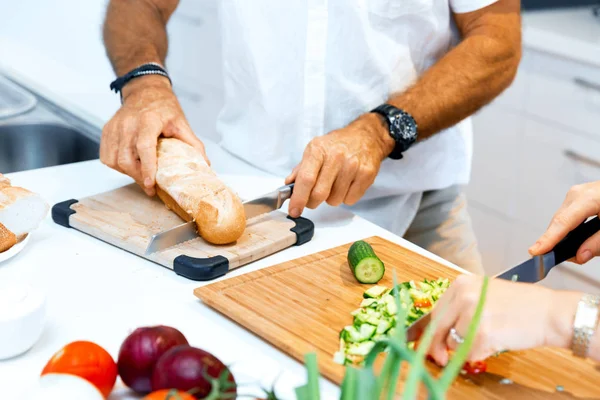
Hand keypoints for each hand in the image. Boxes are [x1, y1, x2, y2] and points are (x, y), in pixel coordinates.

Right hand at [100, 75, 208, 195]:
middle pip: (126, 158)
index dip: (147, 168)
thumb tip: (204, 164)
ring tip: (141, 176)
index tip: (151, 184)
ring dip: (128, 173)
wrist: (145, 91)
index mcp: (148, 120)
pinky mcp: (107, 131)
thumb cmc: (163, 108)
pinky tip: (129, 166)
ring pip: (114, 159)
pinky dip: (116, 165)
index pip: (144, 147)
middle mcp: (128, 123)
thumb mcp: (181, 123)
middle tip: (150, 186)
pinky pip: (106, 155)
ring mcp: (115, 127)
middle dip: (138, 176)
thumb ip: (193, 144)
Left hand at [284, 113, 393, 216]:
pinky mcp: (366, 174)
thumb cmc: (337, 145)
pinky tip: (347, 184)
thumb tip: (289, 186)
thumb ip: (300, 169)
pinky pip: (350, 200)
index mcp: (318, 150)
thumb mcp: (315, 149)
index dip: (298, 198)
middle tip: (312, 199)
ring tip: (334, 184)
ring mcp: (353, 166)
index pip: (306, 179)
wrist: (365, 136)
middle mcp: (336, 156)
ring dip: (331, 198)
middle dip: (312, 202)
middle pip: (319, 193)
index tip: (294, 210)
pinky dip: (345, 197)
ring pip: (335, 200)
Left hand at [425, 275, 579, 365]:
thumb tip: (435, 333)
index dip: (426, 331)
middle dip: (436, 346)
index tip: (418, 342)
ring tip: (487, 338)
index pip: (434, 311)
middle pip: (437, 328)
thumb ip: (459, 308)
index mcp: (461, 284)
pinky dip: (480, 354)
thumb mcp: (484, 294)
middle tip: (439, 357)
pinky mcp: (483, 333)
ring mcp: (472, 314)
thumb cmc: (520, 305)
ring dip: (465, 348)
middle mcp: (463, 295)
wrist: (549, 312)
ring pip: (453, 342)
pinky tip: (495, 343)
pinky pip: (470, 353)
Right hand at [529, 181, 599, 263]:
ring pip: (561, 220)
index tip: (535, 251)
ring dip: (566, 236)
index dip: (548, 239)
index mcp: (588, 198)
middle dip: (559, 242)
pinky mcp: (577, 197)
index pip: (563, 223)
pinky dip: (570, 229)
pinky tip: (577, 237)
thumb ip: (598, 244)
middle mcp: (577, 193)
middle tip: (572, 259)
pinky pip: (567, 215)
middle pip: (559, 222)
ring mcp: (576, 193)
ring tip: (580, 249)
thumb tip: (579, 256)